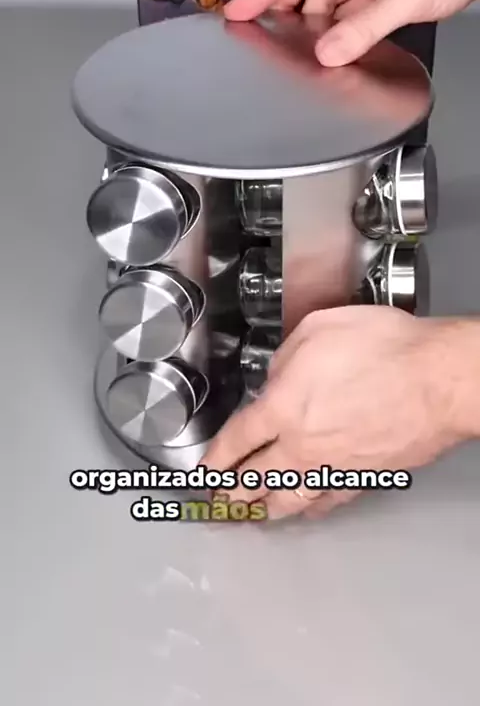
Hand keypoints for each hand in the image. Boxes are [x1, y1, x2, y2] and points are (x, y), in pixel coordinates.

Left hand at [202, 307, 475, 519]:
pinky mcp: (364, 478)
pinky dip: (309, 510)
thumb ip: (286, 357)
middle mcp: (303, 446)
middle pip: (254, 480)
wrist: (439, 380)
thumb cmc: (387, 349)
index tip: (202, 472)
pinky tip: (305, 511)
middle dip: (229, 493)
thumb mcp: (319, 329)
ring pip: (289, 499)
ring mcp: (334, 468)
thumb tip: (277, 377)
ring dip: (263, 510)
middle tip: (214, 503)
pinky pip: (327, 503)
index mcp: (283, 407)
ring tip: (249, 516)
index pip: (236, 441)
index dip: (213, 459)